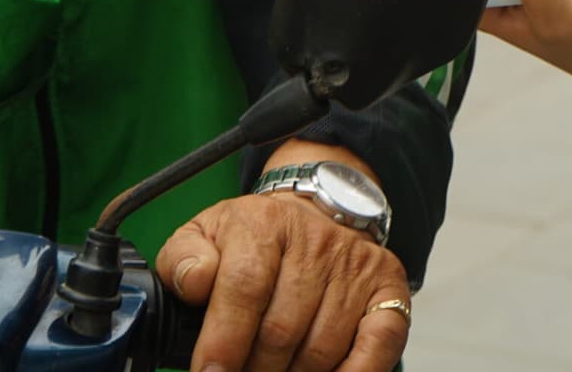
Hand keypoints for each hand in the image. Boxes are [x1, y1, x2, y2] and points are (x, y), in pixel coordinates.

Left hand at [158, 193, 410, 371]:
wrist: (313, 214)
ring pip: (321, 348)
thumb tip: (193, 283)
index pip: (245, 287)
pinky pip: (378, 345)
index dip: (224, 340)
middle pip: (282, 329)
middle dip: (254, 369)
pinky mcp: (389, 289)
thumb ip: (182, 261)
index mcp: (264, 224)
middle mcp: (316, 241)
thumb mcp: (206, 235)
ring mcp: (356, 266)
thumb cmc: (253, 240)